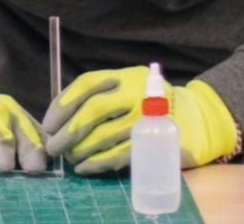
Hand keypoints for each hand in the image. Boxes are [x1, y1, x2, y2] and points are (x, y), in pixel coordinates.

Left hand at [41, 67, 238, 174]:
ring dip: (80, 150)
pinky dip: (97, 163)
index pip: (86, 84)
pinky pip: (119, 155)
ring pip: (103, 136)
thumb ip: (97, 95)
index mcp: (124, 77)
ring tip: (69, 159)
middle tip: (52, 147)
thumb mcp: (126, 87)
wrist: (196, 117)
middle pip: (92, 111)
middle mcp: (135, 93)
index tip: (47, 124)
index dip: (62, 104)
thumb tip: (56, 118)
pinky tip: (85, 167)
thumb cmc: (149, 103)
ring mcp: (146, 119)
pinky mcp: (153, 144)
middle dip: (67, 131)